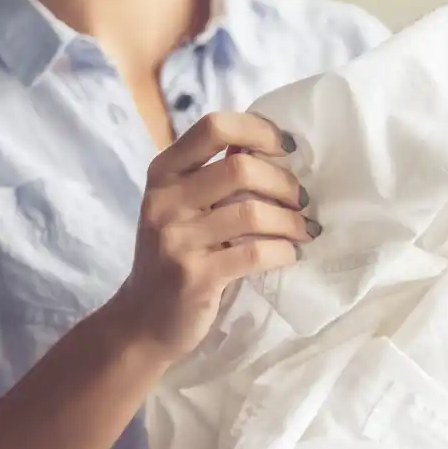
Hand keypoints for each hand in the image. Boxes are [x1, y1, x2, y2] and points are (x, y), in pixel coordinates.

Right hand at [105, 113, 320, 360]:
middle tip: (302, 201)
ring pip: (252, 212)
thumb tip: (273, 145)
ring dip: (291, 221)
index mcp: (164, 173)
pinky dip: (283, 252)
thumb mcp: (184, 207)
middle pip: (240, 168)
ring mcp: (176, 239)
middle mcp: (164, 200)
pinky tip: (290, 255)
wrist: (143, 321)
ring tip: (305, 231)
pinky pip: (254, 253)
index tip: (286, 148)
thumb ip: (216, 175)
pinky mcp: (194, 277)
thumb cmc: (176, 255)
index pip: (213, 127)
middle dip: (284, 183)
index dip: (258, 130)